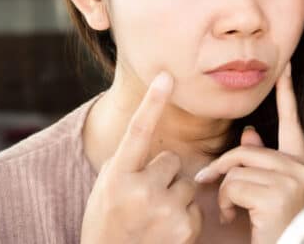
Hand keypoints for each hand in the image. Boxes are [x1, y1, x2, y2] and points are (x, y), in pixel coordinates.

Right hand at [81, 72, 202, 243]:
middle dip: (163, 177)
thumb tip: (150, 134)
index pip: (138, 130)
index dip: (152, 101)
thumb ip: (127, 164)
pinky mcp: (186, 227)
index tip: (166, 75)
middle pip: (172, 160)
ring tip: (154, 220)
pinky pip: (196, 206)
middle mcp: (140, 190)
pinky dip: (185, 218)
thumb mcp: (107, 191)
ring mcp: (165, 209)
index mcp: (117, 177)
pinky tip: (166, 233)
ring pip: (187, 183)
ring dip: (176, 197)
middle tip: (144, 202)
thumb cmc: (109, 227)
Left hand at [194, 62, 303, 243]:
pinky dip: (226, 203)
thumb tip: (249, 133)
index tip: (286, 68)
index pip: (291, 122)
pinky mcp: (277, 194)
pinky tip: (236, 217)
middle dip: (221, 168)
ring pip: (237, 168)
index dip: (287, 93)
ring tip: (232, 211)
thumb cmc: (274, 228)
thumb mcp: (267, 191)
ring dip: (224, 192)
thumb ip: (260, 161)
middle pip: (245, 150)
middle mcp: (302, 168)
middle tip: (206, 182)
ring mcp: (292, 180)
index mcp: (301, 164)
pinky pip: (234, 185)